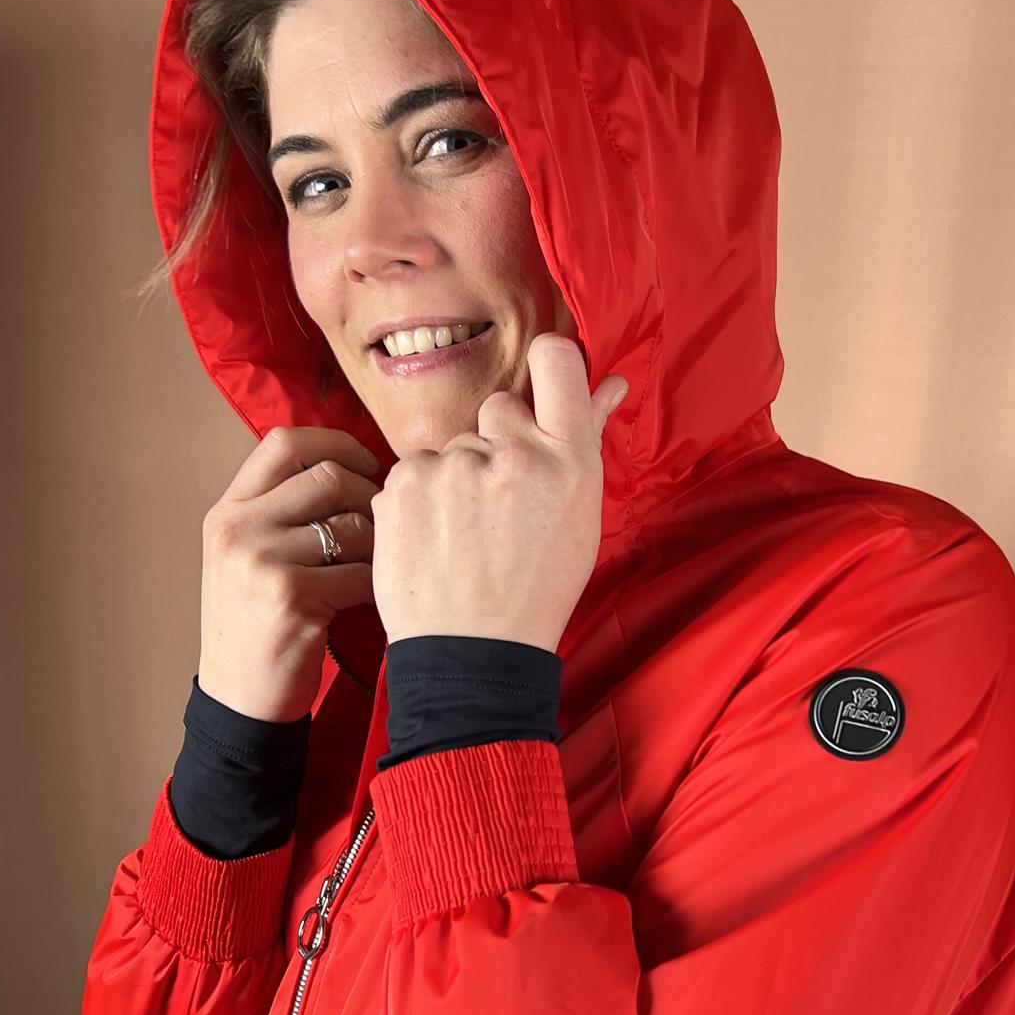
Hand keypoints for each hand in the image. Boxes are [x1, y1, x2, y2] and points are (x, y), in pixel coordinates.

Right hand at [197, 426, 383, 722]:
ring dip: (379, 544)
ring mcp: (261, 562)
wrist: (239, 697)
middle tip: (384, 526)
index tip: (366, 463)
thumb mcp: (247, 557)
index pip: (285, 441)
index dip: (337, 442)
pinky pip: (361, 572)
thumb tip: (352, 468)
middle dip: (371, 496)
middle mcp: (237, 528)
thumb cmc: (257, 625)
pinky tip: (374, 598)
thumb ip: (282, 512)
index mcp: (227, 511)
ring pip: (352, 524)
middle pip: (329, 476)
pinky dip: (378, 585)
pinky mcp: (291, 597)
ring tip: (378, 567)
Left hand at [369, 335, 627, 651]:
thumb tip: (611, 381)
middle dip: (498, 444)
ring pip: (454, 445)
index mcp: (569, 462)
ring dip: (456, 478)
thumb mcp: (580, 517)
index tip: (542, 391)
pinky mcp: (403, 484)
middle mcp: (513, 454)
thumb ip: (586, 440)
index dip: (549, 365)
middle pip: (500, 407)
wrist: (473, 653)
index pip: (558, 361)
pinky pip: (415, 470)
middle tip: (501, 506)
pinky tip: (435, 541)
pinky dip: (421, 500)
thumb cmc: (537, 588)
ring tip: (464, 537)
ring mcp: (453, 467)